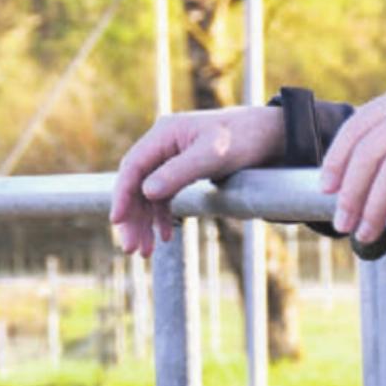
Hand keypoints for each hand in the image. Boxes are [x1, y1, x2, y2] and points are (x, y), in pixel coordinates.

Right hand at [109, 106, 282, 257]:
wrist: (268, 135)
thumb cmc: (242, 139)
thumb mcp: (212, 156)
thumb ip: (179, 172)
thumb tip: (147, 192)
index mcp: (164, 133)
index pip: (133, 166)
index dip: (122, 194)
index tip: (117, 222)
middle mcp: (162, 144)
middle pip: (137, 183)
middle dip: (132, 217)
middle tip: (131, 249)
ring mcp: (171, 157)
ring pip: (148, 194)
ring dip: (144, 222)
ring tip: (145, 252)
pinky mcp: (182, 169)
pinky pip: (163, 195)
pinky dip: (161, 217)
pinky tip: (165, 236)